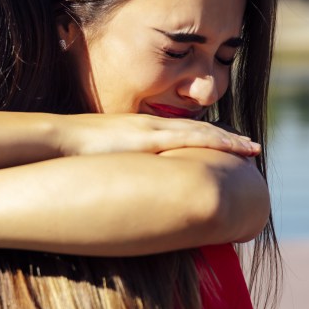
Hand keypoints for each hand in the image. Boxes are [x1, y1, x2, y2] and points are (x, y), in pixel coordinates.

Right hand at [59, 113, 259, 156]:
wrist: (56, 139)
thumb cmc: (70, 152)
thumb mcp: (98, 158)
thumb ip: (113, 166)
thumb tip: (117, 183)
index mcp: (138, 130)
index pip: (178, 132)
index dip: (204, 138)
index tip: (226, 146)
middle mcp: (150, 125)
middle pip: (197, 130)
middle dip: (225, 140)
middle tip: (251, 149)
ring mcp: (151, 130)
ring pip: (201, 132)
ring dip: (229, 141)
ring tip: (252, 150)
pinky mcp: (150, 138)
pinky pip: (192, 139)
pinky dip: (217, 142)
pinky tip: (234, 148)